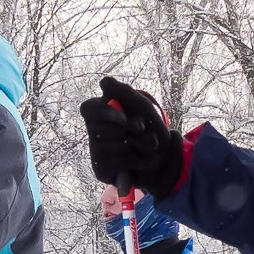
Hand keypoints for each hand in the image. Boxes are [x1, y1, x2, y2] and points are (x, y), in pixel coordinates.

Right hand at [79, 77, 183, 196]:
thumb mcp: (138, 103)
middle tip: (142, 131)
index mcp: (99, 115)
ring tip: (147, 147)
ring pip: (116, 146)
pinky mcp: (102, 172)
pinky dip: (139, 161)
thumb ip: (121, 90)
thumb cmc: (150, 125)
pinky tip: (143, 162)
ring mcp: (96, 154)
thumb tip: (103, 82)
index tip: (123, 118)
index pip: (87, 109)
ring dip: (141, 145)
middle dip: (131, 130)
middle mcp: (93, 134)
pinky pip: (120, 163)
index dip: (105, 113)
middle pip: (103, 129)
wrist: (166, 152)